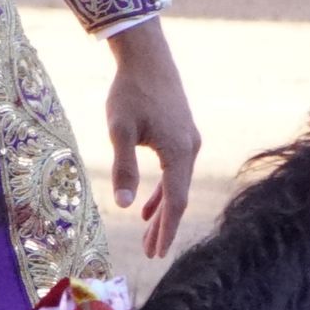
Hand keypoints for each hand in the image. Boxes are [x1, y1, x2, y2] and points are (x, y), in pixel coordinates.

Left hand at [104, 19, 201, 258]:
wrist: (146, 56)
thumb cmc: (130, 91)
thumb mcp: (119, 131)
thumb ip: (123, 168)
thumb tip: (124, 206)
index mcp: (179, 152)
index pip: (175, 201)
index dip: (166, 230)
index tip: (156, 253)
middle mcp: (190, 148)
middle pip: (178, 197)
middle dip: (164, 227)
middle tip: (149, 254)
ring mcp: (188, 141)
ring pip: (176, 185)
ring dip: (162, 211)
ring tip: (146, 237)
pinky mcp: (181, 134)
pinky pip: (174, 171)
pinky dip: (162, 191)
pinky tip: (146, 207)